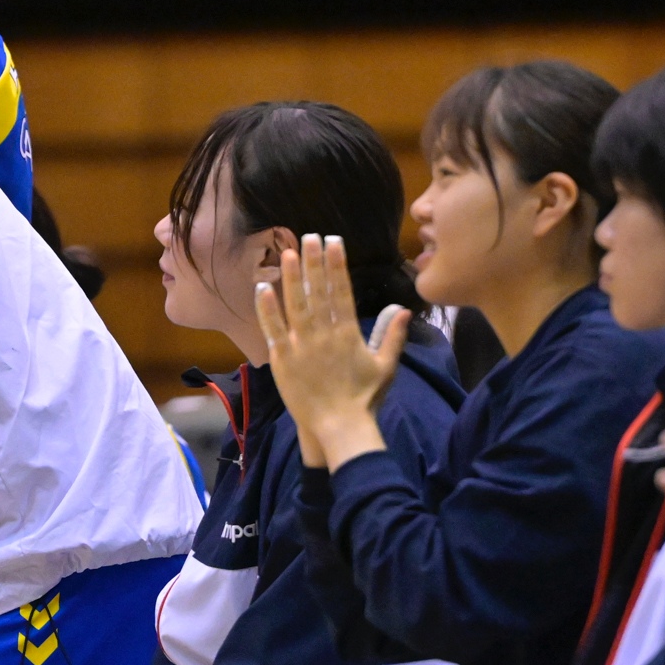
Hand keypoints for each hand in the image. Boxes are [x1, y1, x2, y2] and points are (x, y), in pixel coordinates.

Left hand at [253, 234, 407, 472]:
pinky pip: (273, 330)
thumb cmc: (364, 400)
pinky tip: (263, 288)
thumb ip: (393, 336)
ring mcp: (302, 346)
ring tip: (287, 252)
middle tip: (309, 236)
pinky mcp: (283, 360)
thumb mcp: (385, 367)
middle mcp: (324, 334)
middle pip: (317, 291)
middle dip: (313, 262)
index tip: (332, 241)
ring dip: (290, 277)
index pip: (341, 291)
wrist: (340, 428)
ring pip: (295, 305)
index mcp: (348, 333)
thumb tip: (401, 308)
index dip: (336, 264)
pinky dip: (267, 309)